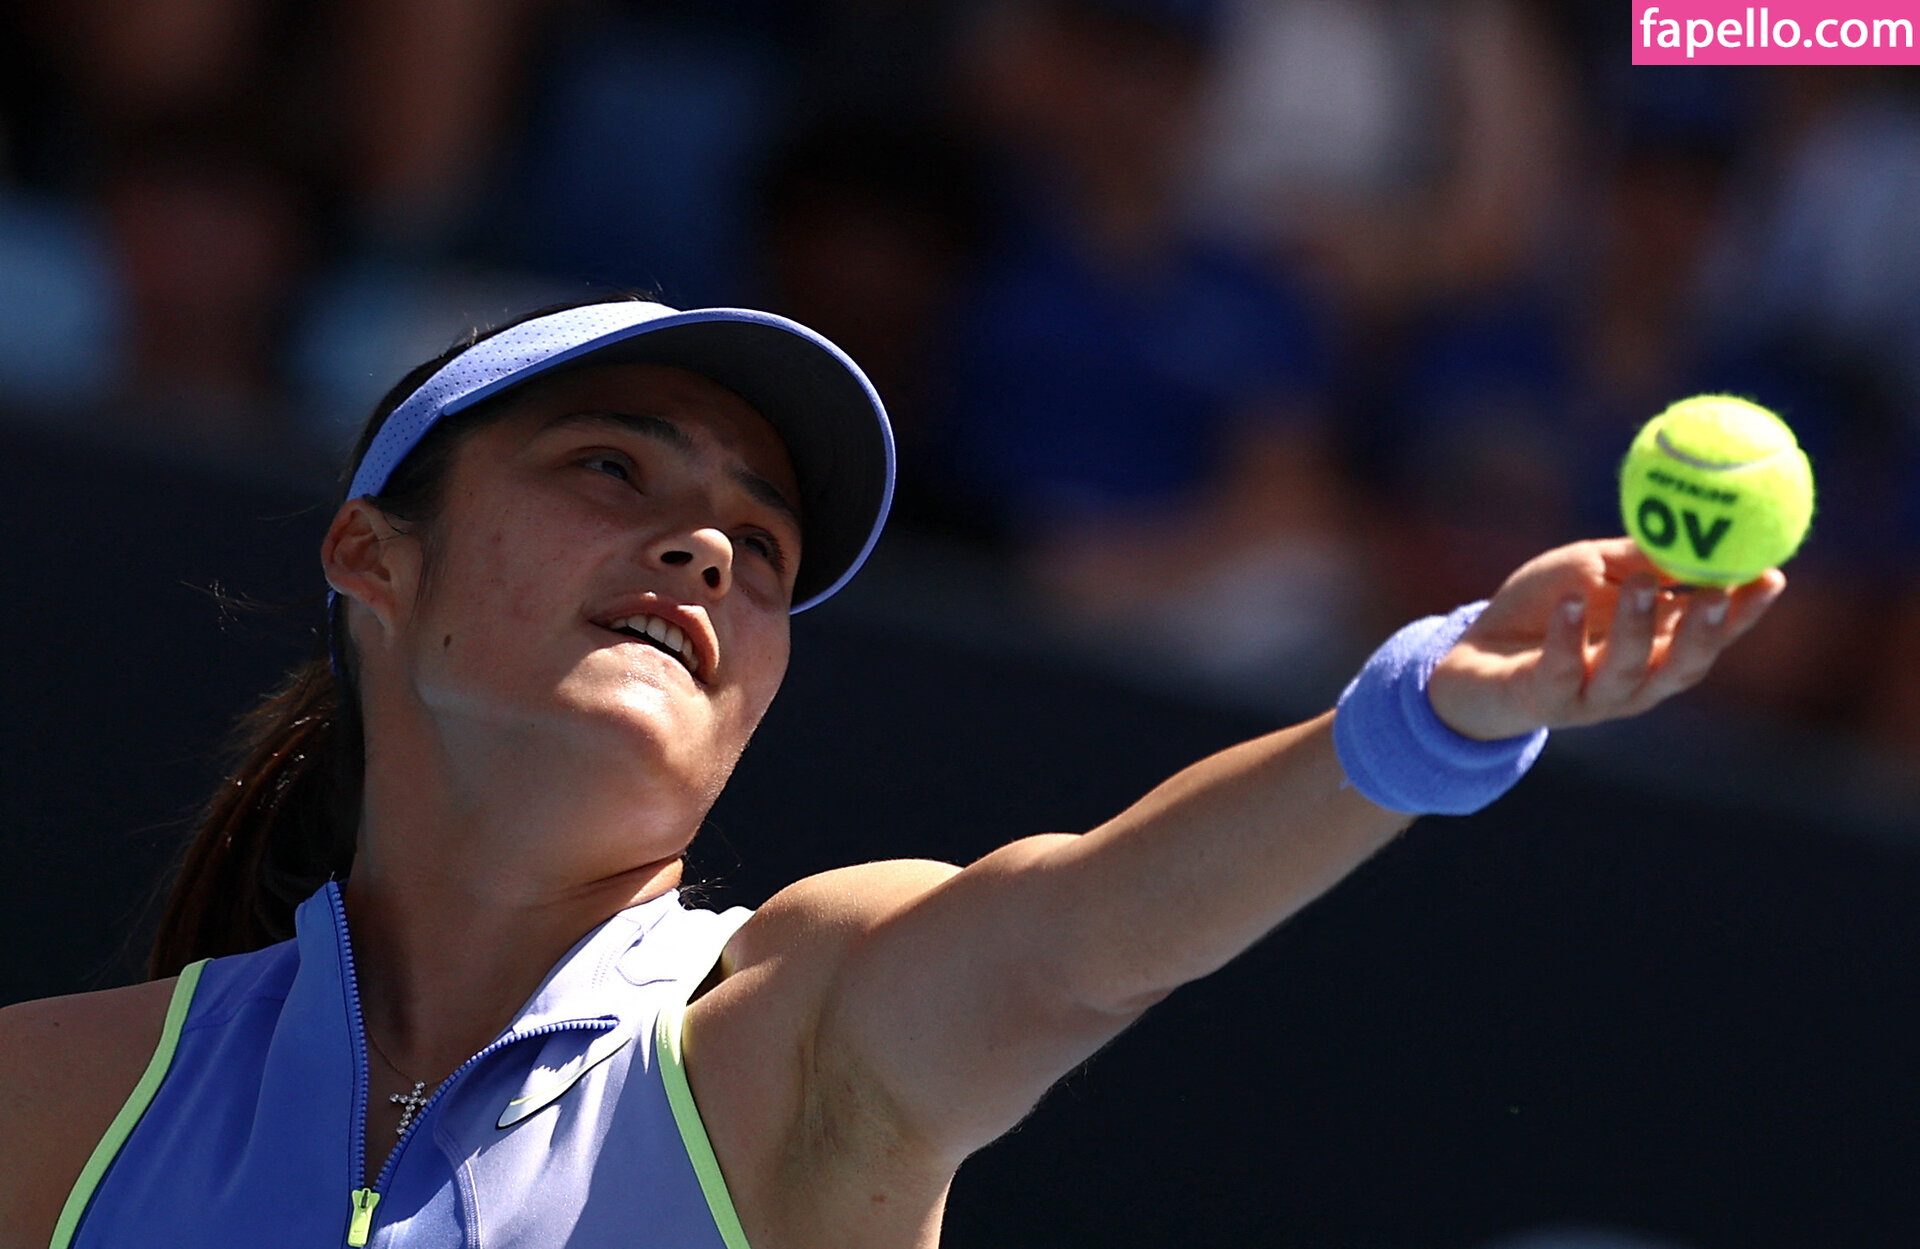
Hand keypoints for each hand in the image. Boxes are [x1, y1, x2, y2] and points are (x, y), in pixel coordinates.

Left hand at [1427, 538, 1785, 739]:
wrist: (1471, 655)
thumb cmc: (1545, 607)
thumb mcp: (1594, 570)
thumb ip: (1641, 557)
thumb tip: (1694, 524)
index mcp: (1659, 649)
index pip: (1714, 634)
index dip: (1746, 611)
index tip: (1772, 575)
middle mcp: (1635, 681)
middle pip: (1683, 666)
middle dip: (1704, 633)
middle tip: (1716, 595)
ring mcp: (1590, 697)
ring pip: (1626, 672)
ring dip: (1637, 628)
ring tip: (1641, 583)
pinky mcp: (1543, 701)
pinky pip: (1560, 672)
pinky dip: (1568, 636)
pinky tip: (1570, 601)